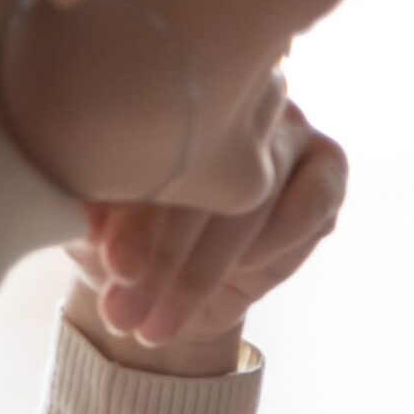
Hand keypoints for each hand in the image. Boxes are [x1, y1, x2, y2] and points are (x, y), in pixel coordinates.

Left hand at [65, 102, 347, 373]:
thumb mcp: (93, 230)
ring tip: (157, 323)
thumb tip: (86, 216)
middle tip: (127, 309)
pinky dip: (270, 246)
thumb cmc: (124, 240)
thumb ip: (89, 212)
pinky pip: (305, 206)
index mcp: (170, 90)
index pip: (153, 150)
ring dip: (203, 272)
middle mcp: (235, 96)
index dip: (133, 214)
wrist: (167, 288)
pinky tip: (238, 277)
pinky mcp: (327, 166)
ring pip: (251, 199)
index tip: (113, 268)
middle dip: (164, 254)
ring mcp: (287, 126)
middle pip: (205, 175)